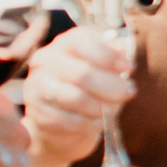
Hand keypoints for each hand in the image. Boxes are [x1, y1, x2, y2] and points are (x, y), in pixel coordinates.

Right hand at [21, 28, 137, 166]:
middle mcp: (45, 62)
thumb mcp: (102, 64)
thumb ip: (113, 54)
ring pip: (76, 99)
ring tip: (113, 109)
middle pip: (82, 74)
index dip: (109, 56)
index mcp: (63, 45)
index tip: (129, 68)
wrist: (60, 116)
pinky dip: (90, 124)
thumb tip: (125, 47)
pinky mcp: (38, 114)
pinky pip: (69, 121)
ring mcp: (37, 88)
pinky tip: (98, 122)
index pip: (82, 43)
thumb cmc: (88, 84)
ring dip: (101, 107)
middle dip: (112, 86)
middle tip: (129, 92)